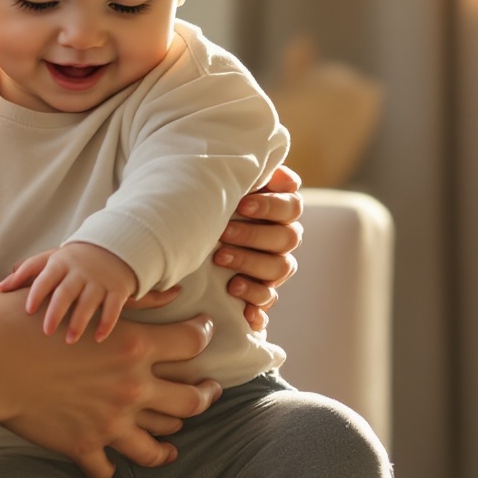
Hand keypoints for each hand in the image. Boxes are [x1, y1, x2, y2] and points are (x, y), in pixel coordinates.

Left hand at [0, 242, 141, 342]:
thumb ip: (25, 273)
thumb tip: (0, 287)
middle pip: (66, 292)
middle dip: (56, 311)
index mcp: (60, 263)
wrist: (111, 248)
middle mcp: (79, 272)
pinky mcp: (117, 290)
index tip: (28, 310)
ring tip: (70, 340)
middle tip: (47, 331)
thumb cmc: (70, 261)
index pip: (46, 276)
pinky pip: (113, 308)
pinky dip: (107, 323)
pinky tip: (98, 339)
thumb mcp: (49, 261)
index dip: (37, 292)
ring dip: (80, 321)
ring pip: (89, 302)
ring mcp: (99, 281)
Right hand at [0, 287, 218, 477]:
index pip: (192, 342)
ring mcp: (110, 422)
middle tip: (208, 390)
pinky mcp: (84, 447)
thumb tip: (171, 291)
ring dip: (170, 439)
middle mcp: (131, 388)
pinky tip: (110, 464)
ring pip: (160, 444)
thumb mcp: (76, 294)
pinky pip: (110, 470)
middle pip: (192, 400)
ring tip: (172, 438)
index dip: (203, 335)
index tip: (203, 333)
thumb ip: (130, 297)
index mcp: (133, 345)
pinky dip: (111, 469)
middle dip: (206, 394)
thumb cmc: (20, 319)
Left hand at [214, 164, 302, 329]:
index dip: (270, 206)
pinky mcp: (260, 293)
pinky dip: (258, 309)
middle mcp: (282, 237)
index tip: (240, 205)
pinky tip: (245, 311)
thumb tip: (264, 165)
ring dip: (250, 264)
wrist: (185, 234)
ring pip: (279, 268)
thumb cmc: (208, 202)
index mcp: (279, 208)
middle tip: (222, 234)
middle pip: (287, 238)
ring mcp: (274, 266)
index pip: (292, 206)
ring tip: (220, 261)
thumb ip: (241, 172)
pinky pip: (268, 302)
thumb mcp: (221, 184)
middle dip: (253, 235)